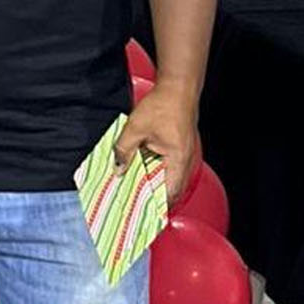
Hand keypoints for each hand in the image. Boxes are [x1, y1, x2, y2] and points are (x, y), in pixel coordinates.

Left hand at [114, 81, 198, 206]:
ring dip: (154, 187)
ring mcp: (185, 156)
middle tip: (134, 209)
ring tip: (135, 194)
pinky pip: (169, 169)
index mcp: (178, 161)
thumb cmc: (162, 105)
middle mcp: (186, 162)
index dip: (154, 208)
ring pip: (169, 180)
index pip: (167, 195)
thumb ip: (124, 150)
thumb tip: (118, 169)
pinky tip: (141, 173)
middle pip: (170, 191)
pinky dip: (157, 174)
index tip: (140, 217)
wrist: (179, 87)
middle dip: (152, 201)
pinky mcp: (181, 150)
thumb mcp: (135, 128)